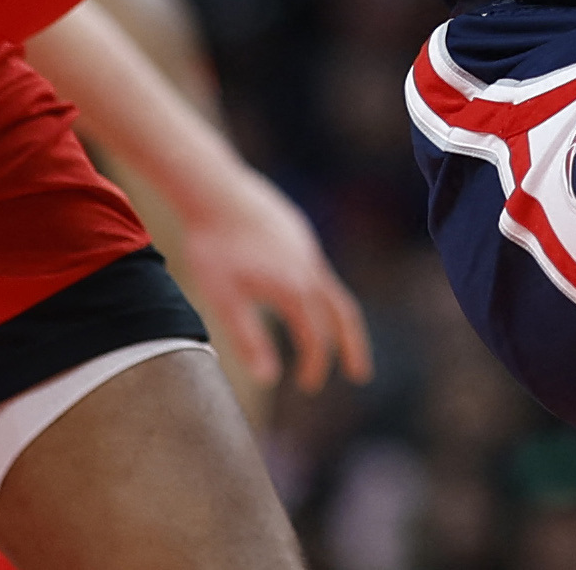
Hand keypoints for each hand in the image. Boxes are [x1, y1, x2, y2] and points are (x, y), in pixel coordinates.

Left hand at [175, 158, 375, 392]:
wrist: (215, 189)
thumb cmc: (214, 246)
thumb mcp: (224, 299)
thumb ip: (249, 338)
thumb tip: (268, 379)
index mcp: (294, 290)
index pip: (316, 338)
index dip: (315, 365)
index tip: (308, 386)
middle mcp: (309, 268)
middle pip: (342, 315)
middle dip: (352, 347)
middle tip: (360, 375)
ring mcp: (307, 247)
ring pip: (332, 289)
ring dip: (337, 319)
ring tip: (333, 337)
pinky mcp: (299, 232)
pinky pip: (318, 269)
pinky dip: (321, 293)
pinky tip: (302, 296)